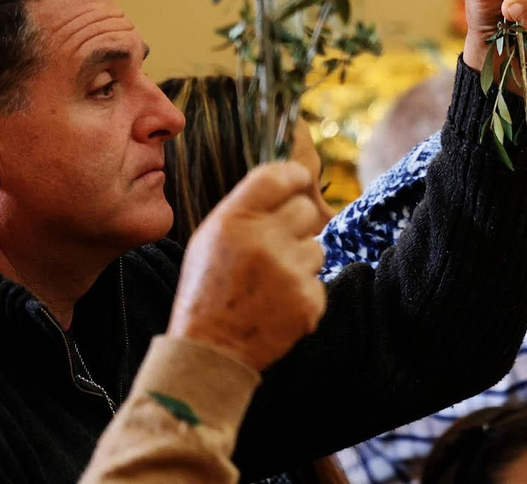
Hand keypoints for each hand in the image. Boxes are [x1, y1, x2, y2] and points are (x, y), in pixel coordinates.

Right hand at [169, 162, 326, 371]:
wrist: (209, 351)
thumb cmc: (208, 290)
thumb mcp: (210, 239)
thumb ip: (245, 208)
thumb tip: (287, 181)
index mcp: (234, 220)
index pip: (278, 176)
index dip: (295, 176)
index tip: (300, 181)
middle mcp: (263, 240)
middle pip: (306, 209)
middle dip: (297, 224)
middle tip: (277, 244)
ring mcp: (288, 272)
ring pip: (317, 247)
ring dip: (301, 261)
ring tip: (271, 282)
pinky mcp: (307, 301)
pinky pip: (318, 281)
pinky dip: (303, 292)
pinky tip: (278, 304)